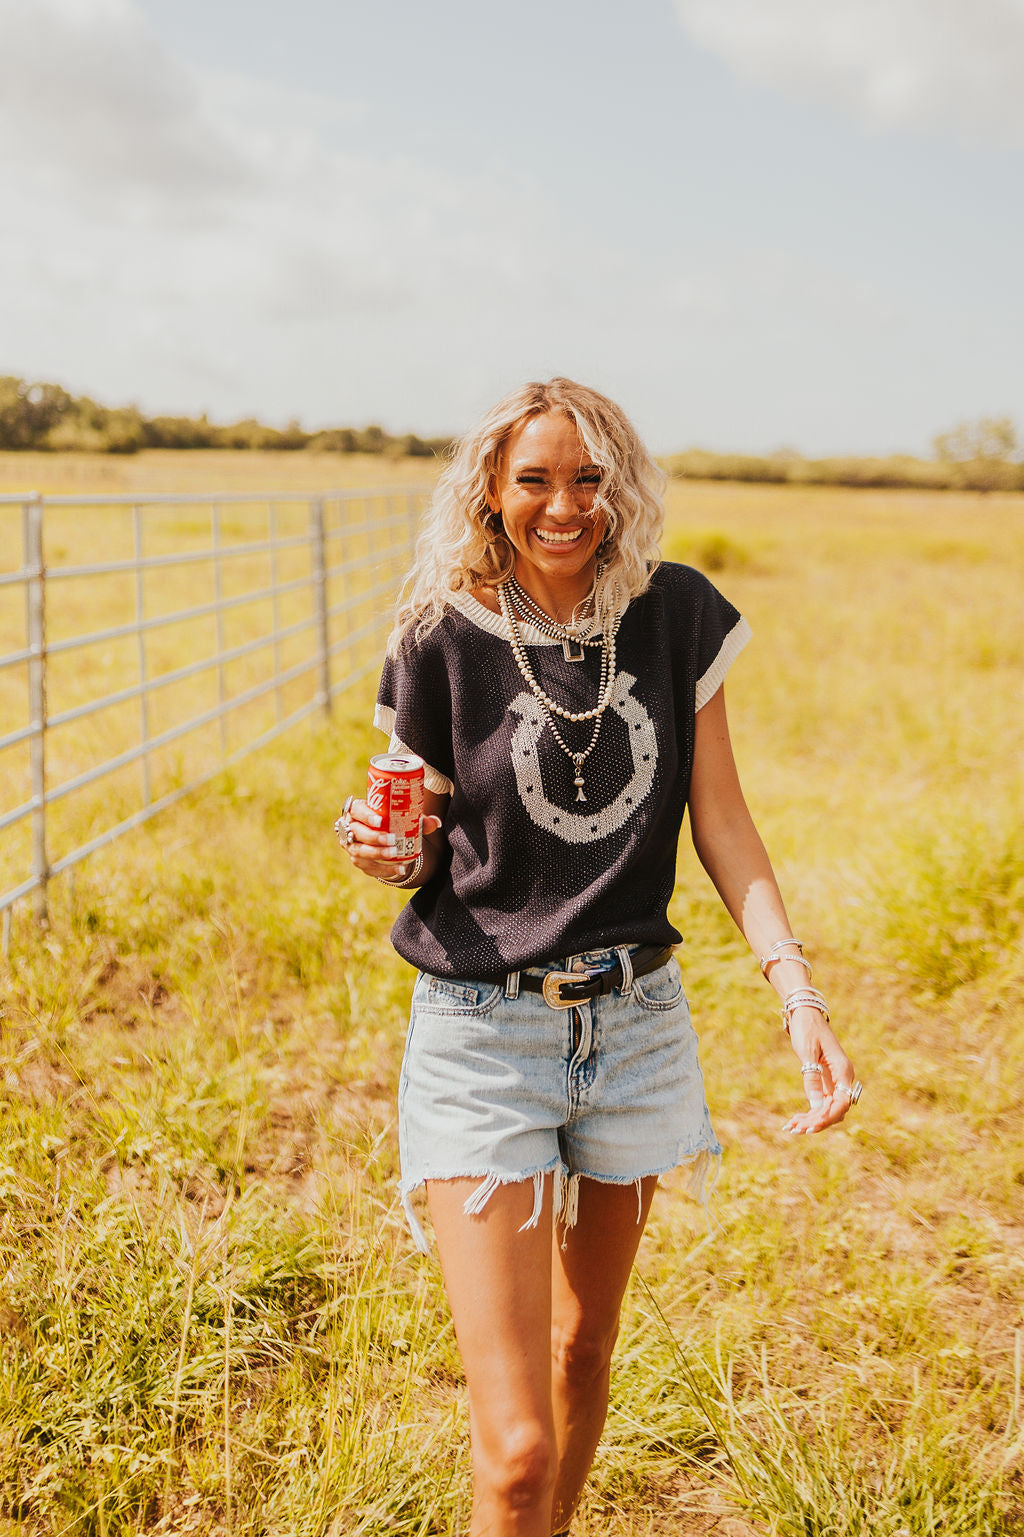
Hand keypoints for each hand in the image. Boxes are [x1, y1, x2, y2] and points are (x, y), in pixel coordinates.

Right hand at [335, 795, 441, 881]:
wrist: (380, 834)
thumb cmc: (389, 820)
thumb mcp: (401, 816)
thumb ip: (418, 819)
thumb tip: (436, 822)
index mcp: (357, 811)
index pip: (357, 810)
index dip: (366, 816)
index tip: (380, 821)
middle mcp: (349, 828)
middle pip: (357, 833)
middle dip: (374, 837)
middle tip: (391, 840)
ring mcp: (351, 846)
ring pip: (360, 852)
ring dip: (377, 854)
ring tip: (395, 854)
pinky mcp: (358, 861)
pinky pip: (368, 867)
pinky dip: (384, 869)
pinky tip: (399, 869)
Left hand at [781, 1005, 860, 1134]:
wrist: (806, 1013)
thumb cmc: (808, 1029)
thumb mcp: (808, 1053)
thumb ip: (812, 1078)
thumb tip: (816, 1105)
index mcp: (843, 1071)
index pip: (842, 1103)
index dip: (828, 1117)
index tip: (811, 1126)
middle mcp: (842, 1079)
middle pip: (835, 1110)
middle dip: (817, 1122)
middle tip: (796, 1129)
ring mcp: (834, 1081)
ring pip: (827, 1109)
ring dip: (812, 1120)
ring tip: (791, 1127)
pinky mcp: (825, 1081)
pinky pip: (820, 1102)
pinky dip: (809, 1112)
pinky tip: (795, 1120)